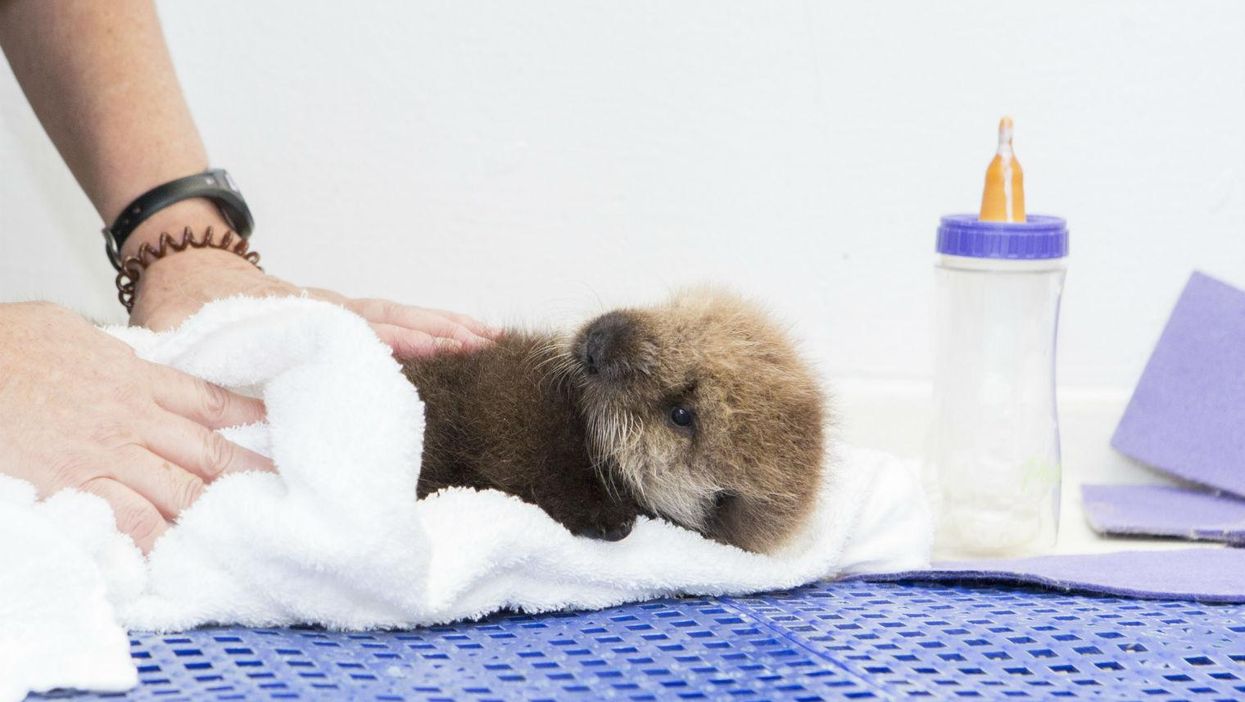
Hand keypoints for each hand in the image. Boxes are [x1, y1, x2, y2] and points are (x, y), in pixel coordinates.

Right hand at [0, 302, 273, 551]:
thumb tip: (127, 356)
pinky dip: (156, 538)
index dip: (248, 417)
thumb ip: (111, 351)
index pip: (209, 400)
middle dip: (250, 473)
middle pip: (208, 451)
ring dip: (215, 511)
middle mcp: (133, 418)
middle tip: (287, 491)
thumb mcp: (70, 331)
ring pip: (181, 489)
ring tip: (248, 530)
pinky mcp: (76, 486)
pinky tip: (176, 554)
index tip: (277, 431)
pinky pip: (130, 519)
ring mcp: (107, 455)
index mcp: (136, 377)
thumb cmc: (6, 343)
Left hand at [128, 245, 497, 358]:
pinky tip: (460, 337)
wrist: (187, 262)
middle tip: (482, 341)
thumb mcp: (173, 328)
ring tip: (490, 337)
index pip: (346, 326)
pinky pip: (394, 318)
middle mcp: (322, 309)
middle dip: (436, 327)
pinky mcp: (341, 316)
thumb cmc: (181, 302)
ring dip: (444, 324)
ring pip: (399, 315)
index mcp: (288, 313)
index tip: (424, 346)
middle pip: (389, 316)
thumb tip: (188, 374)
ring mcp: (336, 310)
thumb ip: (183, 350)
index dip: (385, 337)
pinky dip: (430, 325)